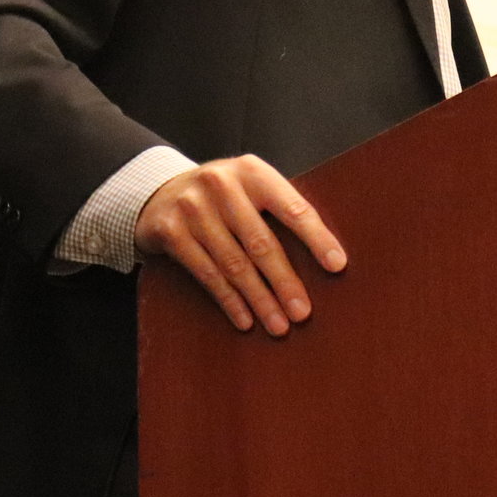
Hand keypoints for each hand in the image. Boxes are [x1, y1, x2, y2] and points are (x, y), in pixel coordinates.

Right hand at [132, 154, 346, 335]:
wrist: (159, 191)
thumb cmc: (223, 197)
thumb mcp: (250, 188)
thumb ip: (278, 209)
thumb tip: (327, 257)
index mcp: (252, 171)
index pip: (292, 207)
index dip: (317, 238)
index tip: (337, 266)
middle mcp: (222, 185)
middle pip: (261, 243)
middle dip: (284, 282)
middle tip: (302, 313)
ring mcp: (193, 208)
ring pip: (234, 264)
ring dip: (259, 300)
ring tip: (278, 325)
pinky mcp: (171, 231)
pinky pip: (207, 274)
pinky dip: (229, 301)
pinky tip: (245, 320)